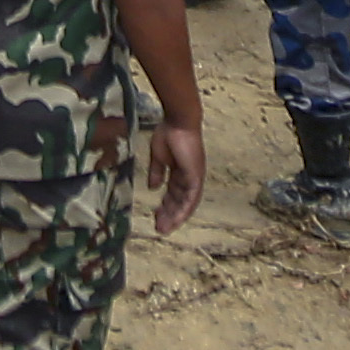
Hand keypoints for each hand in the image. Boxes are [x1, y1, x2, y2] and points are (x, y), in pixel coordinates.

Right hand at [142, 115, 205, 237]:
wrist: (178, 121)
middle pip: (179, 201)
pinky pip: (192, 197)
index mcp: (180, 172)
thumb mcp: (158, 156)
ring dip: (176, 217)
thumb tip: (152, 187)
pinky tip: (177, 220)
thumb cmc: (169, 133)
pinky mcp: (196, 176)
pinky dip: (184, 209)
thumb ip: (157, 172)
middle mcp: (190, 178)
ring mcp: (194, 178)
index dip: (165, 205)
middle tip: (158, 228)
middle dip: (169, 215)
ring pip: (186, 203)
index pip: (173, 194)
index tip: (155, 216)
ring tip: (164, 228)